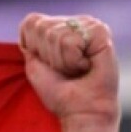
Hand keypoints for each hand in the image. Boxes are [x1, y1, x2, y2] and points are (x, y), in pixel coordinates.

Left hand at [18, 13, 119, 131]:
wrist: (81, 109)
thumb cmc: (59, 92)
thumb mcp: (34, 65)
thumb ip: (30, 42)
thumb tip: (31, 22)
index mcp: (58, 27)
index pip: (31, 22)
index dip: (34, 48)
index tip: (49, 65)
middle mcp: (74, 22)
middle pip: (41, 28)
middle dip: (48, 56)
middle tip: (65, 70)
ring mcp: (88, 25)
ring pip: (55, 35)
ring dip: (61, 60)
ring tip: (76, 69)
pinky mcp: (100, 32)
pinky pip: (71, 42)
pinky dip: (73, 60)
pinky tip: (86, 65)